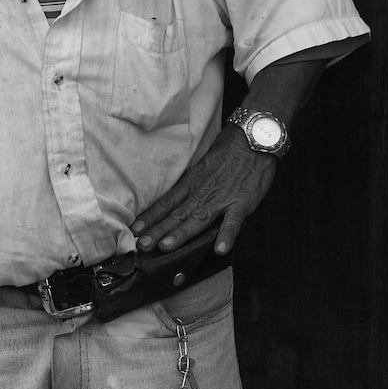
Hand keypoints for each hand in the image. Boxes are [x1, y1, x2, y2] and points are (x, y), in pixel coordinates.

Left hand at [131, 125, 277, 254]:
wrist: (252, 139)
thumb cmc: (227, 153)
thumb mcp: (202, 167)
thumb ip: (190, 186)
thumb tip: (174, 202)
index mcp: (192, 183)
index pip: (167, 202)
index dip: (150, 217)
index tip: (134, 230)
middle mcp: (202, 192)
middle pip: (177, 214)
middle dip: (158, 231)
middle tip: (142, 246)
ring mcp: (222, 199)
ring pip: (198, 219)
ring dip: (182, 234)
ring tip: (167, 247)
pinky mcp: (242, 203)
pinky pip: (234, 221)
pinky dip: (227, 234)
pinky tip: (220, 249)